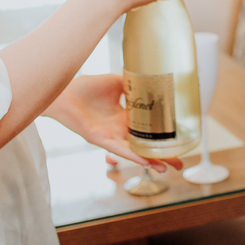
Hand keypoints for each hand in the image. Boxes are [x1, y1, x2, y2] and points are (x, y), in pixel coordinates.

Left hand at [43, 75, 183, 171]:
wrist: (64, 91)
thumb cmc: (85, 87)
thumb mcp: (115, 82)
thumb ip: (131, 82)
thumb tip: (150, 76)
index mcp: (125, 117)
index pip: (148, 129)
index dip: (162, 135)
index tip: (179, 139)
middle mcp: (120, 129)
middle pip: (145, 146)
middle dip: (162, 156)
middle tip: (180, 163)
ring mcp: (111, 136)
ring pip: (135, 152)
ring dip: (151, 161)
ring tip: (166, 168)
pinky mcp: (100, 139)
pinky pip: (119, 149)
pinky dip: (133, 155)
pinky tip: (145, 162)